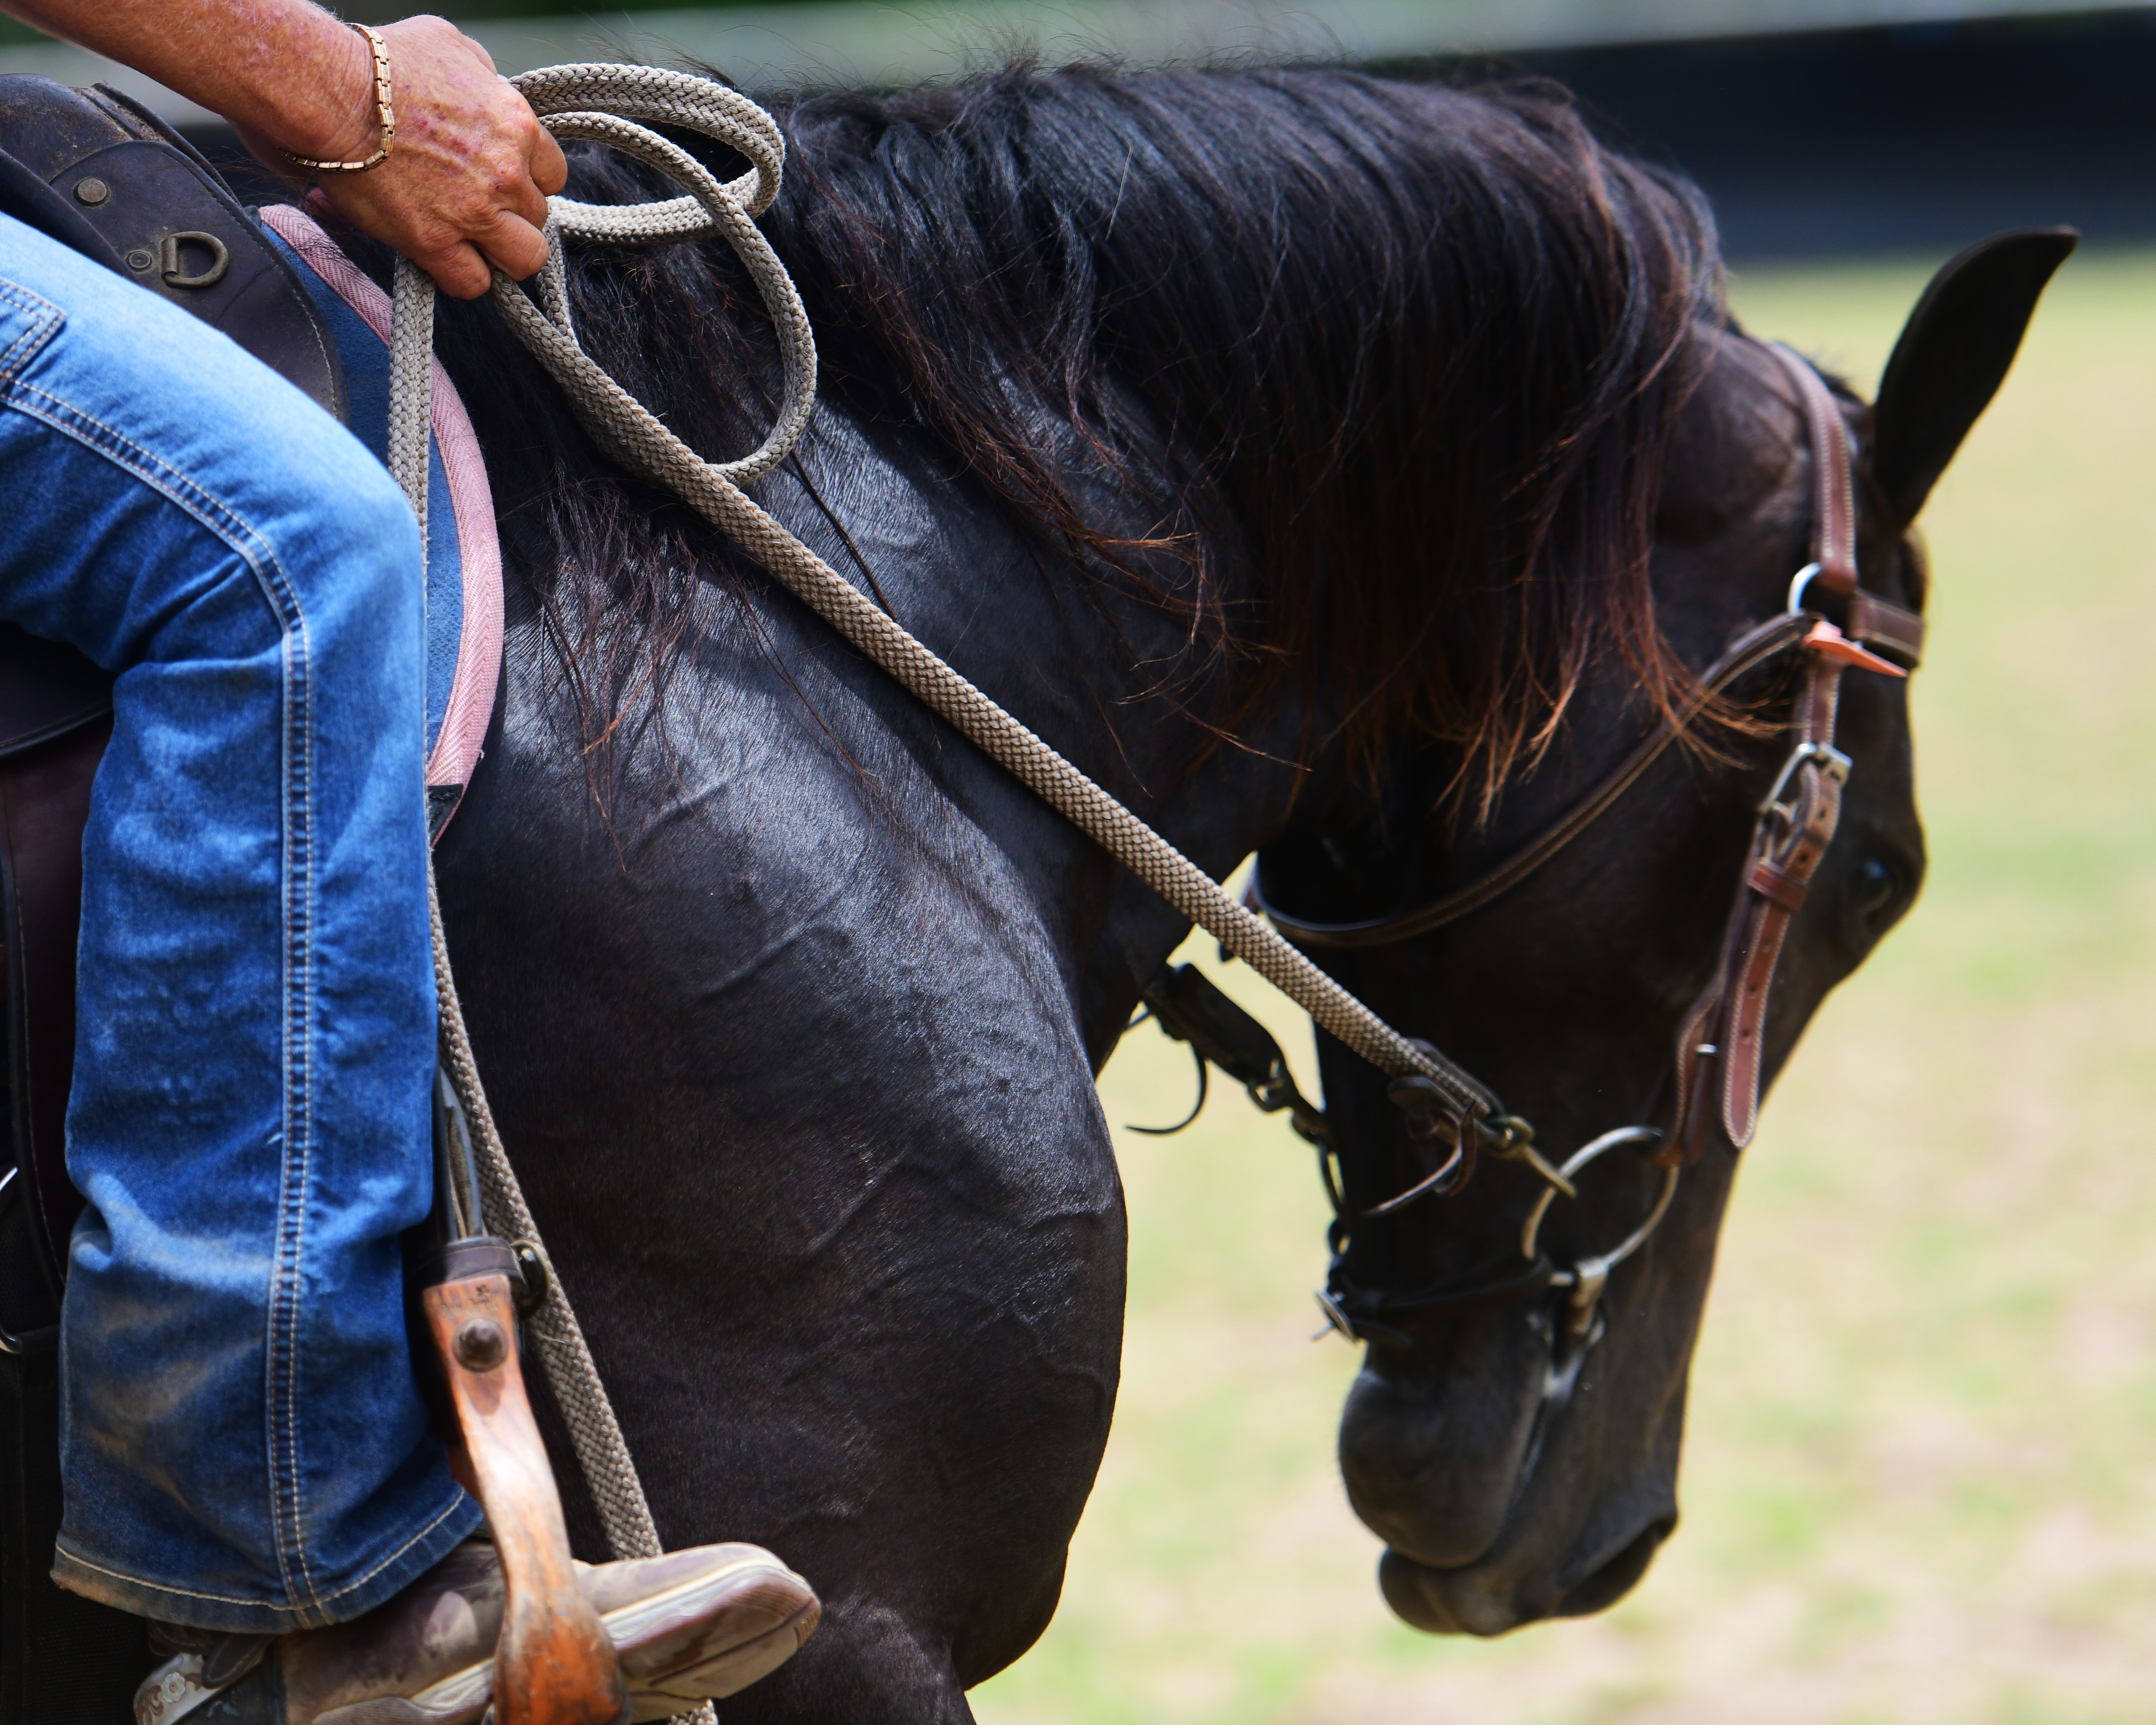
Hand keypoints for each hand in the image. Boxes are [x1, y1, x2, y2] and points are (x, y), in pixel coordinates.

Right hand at [236, 15, 567, 298]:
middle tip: (481, 209)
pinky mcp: (436, 242)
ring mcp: (475, 212)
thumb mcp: (451, 44)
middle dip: (513, 215)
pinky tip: (445, 259)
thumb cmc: (382, 62)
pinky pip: (473, 283)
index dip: (529, 181)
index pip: (552, 174)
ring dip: (502, 256)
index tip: (504, 182)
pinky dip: (464, 278)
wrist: (333, 92)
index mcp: (517, 124)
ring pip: (524, 260)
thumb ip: (484, 75)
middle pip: (538, 217)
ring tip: (475, 244)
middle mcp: (507, 173)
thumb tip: (489, 86)